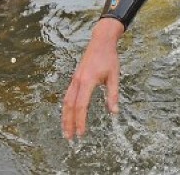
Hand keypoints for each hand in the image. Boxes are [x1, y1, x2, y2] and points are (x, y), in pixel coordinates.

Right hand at [62, 18, 123, 139]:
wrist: (101, 41)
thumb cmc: (109, 58)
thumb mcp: (114, 75)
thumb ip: (113, 94)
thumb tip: (114, 112)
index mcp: (88, 81)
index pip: (81, 105)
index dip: (81, 121)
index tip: (82, 133)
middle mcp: (78, 81)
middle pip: (69, 106)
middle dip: (69, 123)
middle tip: (70, 138)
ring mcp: (74, 79)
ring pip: (65, 102)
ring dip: (65, 117)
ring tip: (66, 131)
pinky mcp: (74, 78)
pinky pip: (67, 96)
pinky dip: (66, 108)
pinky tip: (68, 116)